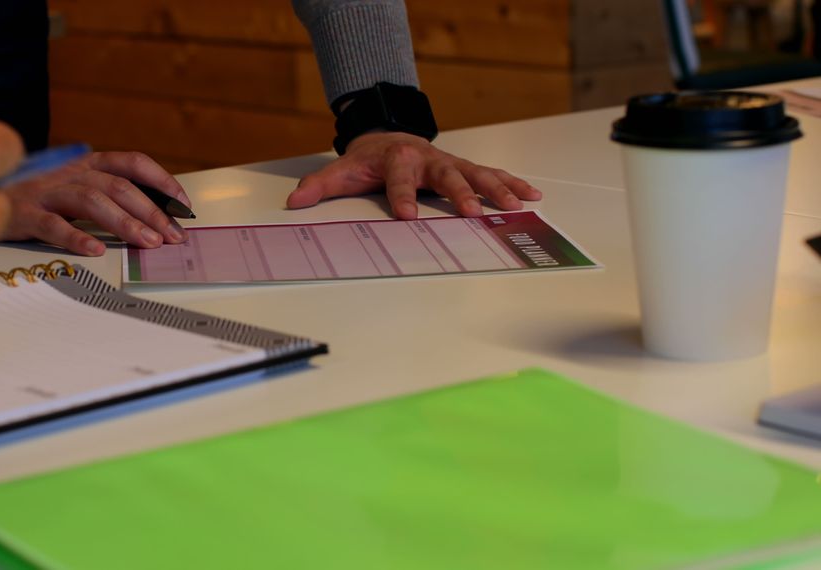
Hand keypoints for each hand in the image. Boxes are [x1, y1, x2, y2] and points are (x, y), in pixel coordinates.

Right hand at [0, 151, 190, 255]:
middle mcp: (70, 172)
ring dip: (123, 223)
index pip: (132, 163)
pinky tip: (96, 251)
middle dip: (151, 211)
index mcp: (87, 163)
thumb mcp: (76, 186)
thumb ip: (110, 195)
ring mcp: (47, 191)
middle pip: (117, 186)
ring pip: (91, 201)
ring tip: (146, 243)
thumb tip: (155, 216)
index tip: (183, 205)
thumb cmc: (38, 196)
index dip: (161, 181)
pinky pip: (54, 225)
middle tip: (172, 236)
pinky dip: (76, 238)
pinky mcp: (26, 213)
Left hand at [286, 131, 541, 218]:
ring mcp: (449, 162)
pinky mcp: (464, 167)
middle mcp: (427, 158)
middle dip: (460, 193)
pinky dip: (512, 182)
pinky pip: (491, 173)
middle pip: (447, 173)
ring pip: (476, 172)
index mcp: (398, 159)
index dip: (402, 196)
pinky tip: (531, 194)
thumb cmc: (368, 159)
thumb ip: (321, 186)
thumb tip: (294, 202)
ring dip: (497, 188)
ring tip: (517, 205)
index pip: (399, 179)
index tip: (406, 216)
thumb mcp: (342, 170)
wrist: (387, 136)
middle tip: (472, 213)